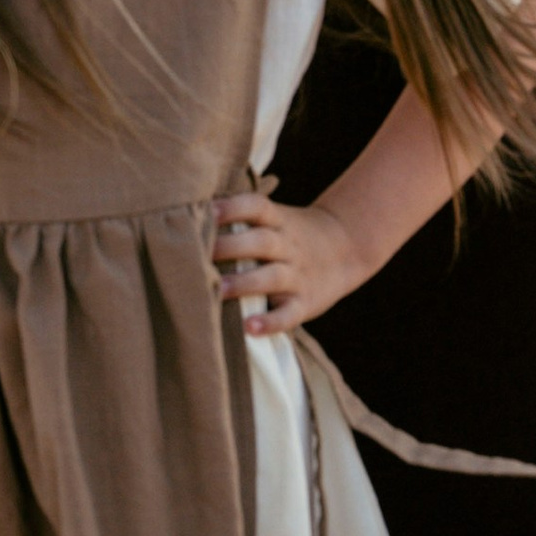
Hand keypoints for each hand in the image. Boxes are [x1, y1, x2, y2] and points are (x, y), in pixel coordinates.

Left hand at [209, 186, 372, 339]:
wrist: (347, 248)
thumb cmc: (290, 235)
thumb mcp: (276, 219)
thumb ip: (243, 219)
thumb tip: (188, 217)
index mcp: (279, 221)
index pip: (257, 207)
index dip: (233, 208)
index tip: (206, 211)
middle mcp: (289, 246)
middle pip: (261, 242)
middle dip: (230, 247)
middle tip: (198, 255)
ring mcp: (299, 275)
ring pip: (272, 276)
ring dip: (243, 283)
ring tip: (217, 290)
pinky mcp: (306, 302)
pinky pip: (289, 313)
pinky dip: (270, 322)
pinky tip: (250, 328)